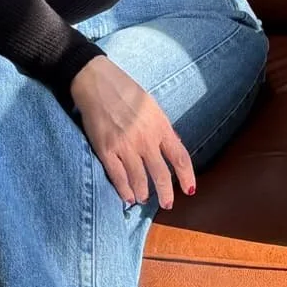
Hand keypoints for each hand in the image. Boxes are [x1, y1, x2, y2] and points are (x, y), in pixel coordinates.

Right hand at [70, 56, 195, 210]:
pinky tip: (128, 197)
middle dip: (165, 194)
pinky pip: (118, 177)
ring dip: (143, 193)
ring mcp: (125, 146)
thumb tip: (174, 146)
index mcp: (160, 126)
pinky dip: (124, 190)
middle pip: (161, 175)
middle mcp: (145, 139)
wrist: (96, 82)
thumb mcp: (152, 106)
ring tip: (144, 198)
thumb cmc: (125, 90)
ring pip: (139, 180)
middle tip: (167, 204)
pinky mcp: (106, 150)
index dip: (187, 177)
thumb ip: (163, 128)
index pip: (180, 158)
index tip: (190, 190)